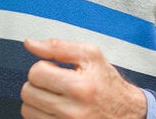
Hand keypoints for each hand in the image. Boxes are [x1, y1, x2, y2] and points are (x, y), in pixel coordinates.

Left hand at [21, 38, 146, 118]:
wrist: (128, 112)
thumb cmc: (107, 83)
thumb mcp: (90, 56)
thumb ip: (57, 46)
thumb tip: (29, 43)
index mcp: (80, 87)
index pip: (36, 73)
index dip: (43, 67)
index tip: (55, 70)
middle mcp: (74, 112)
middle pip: (28, 93)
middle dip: (37, 84)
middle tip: (54, 83)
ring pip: (27, 110)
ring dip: (37, 101)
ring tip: (54, 96)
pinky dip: (41, 114)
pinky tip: (55, 109)